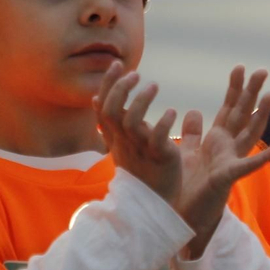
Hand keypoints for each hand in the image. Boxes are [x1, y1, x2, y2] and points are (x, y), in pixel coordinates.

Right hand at [95, 62, 181, 204]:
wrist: (155, 205)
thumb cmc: (144, 173)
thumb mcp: (124, 145)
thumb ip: (113, 123)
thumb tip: (97, 98)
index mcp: (117, 137)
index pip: (104, 107)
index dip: (108, 85)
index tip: (117, 64)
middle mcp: (125, 142)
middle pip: (112, 112)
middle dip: (120, 89)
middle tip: (135, 73)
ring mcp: (140, 150)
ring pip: (131, 123)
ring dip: (141, 101)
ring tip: (154, 86)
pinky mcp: (159, 159)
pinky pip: (157, 140)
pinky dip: (163, 124)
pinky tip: (172, 112)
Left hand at [169, 66, 269, 254]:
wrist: (184, 217)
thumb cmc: (188, 188)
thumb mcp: (189, 153)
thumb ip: (193, 133)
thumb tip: (194, 112)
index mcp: (218, 142)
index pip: (229, 110)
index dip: (235, 90)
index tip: (240, 68)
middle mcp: (229, 149)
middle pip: (243, 116)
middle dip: (251, 93)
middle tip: (262, 71)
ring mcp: (231, 162)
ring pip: (249, 134)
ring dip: (262, 115)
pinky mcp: (227, 178)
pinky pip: (247, 166)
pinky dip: (264, 157)